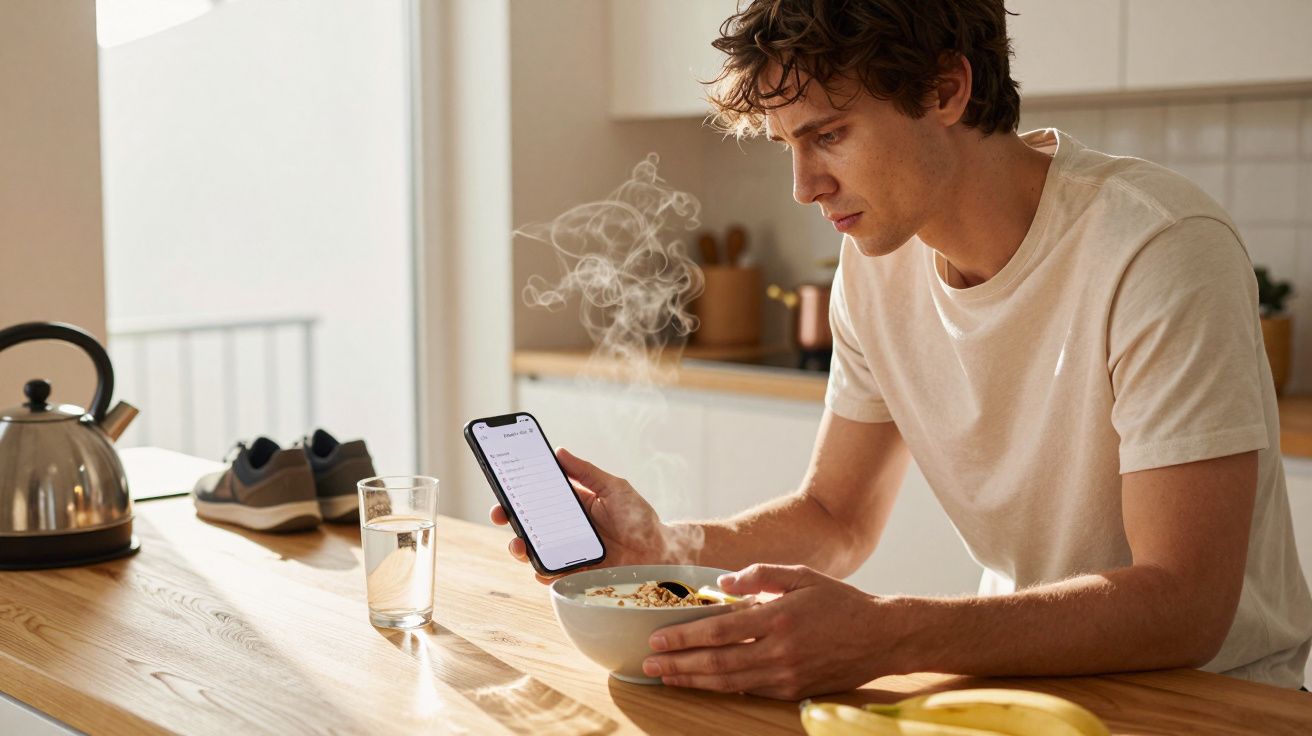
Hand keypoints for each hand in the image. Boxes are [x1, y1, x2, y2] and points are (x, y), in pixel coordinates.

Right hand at [489, 447, 686, 582]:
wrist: (659, 552)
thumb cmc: (639, 518)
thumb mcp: (615, 487)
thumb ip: (587, 472)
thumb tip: (559, 451)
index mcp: (573, 504)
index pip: (538, 497)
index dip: (517, 494)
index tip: (502, 488)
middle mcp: (566, 528)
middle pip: (529, 524)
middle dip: (509, 520)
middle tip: (501, 515)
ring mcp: (569, 551)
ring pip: (534, 550)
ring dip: (521, 548)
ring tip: (519, 545)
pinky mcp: (576, 572)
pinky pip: (552, 574)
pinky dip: (544, 572)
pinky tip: (542, 568)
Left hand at [640, 564, 889, 698]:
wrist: (882, 636)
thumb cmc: (840, 601)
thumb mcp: (801, 575)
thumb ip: (760, 575)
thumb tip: (721, 584)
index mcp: (778, 616)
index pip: (719, 629)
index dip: (685, 636)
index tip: (658, 638)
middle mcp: (779, 650)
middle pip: (717, 662)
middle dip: (678, 664)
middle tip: (649, 663)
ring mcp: (786, 675)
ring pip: (729, 682)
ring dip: (692, 681)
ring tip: (666, 677)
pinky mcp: (793, 691)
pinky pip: (750, 690)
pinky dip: (722, 688)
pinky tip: (702, 684)